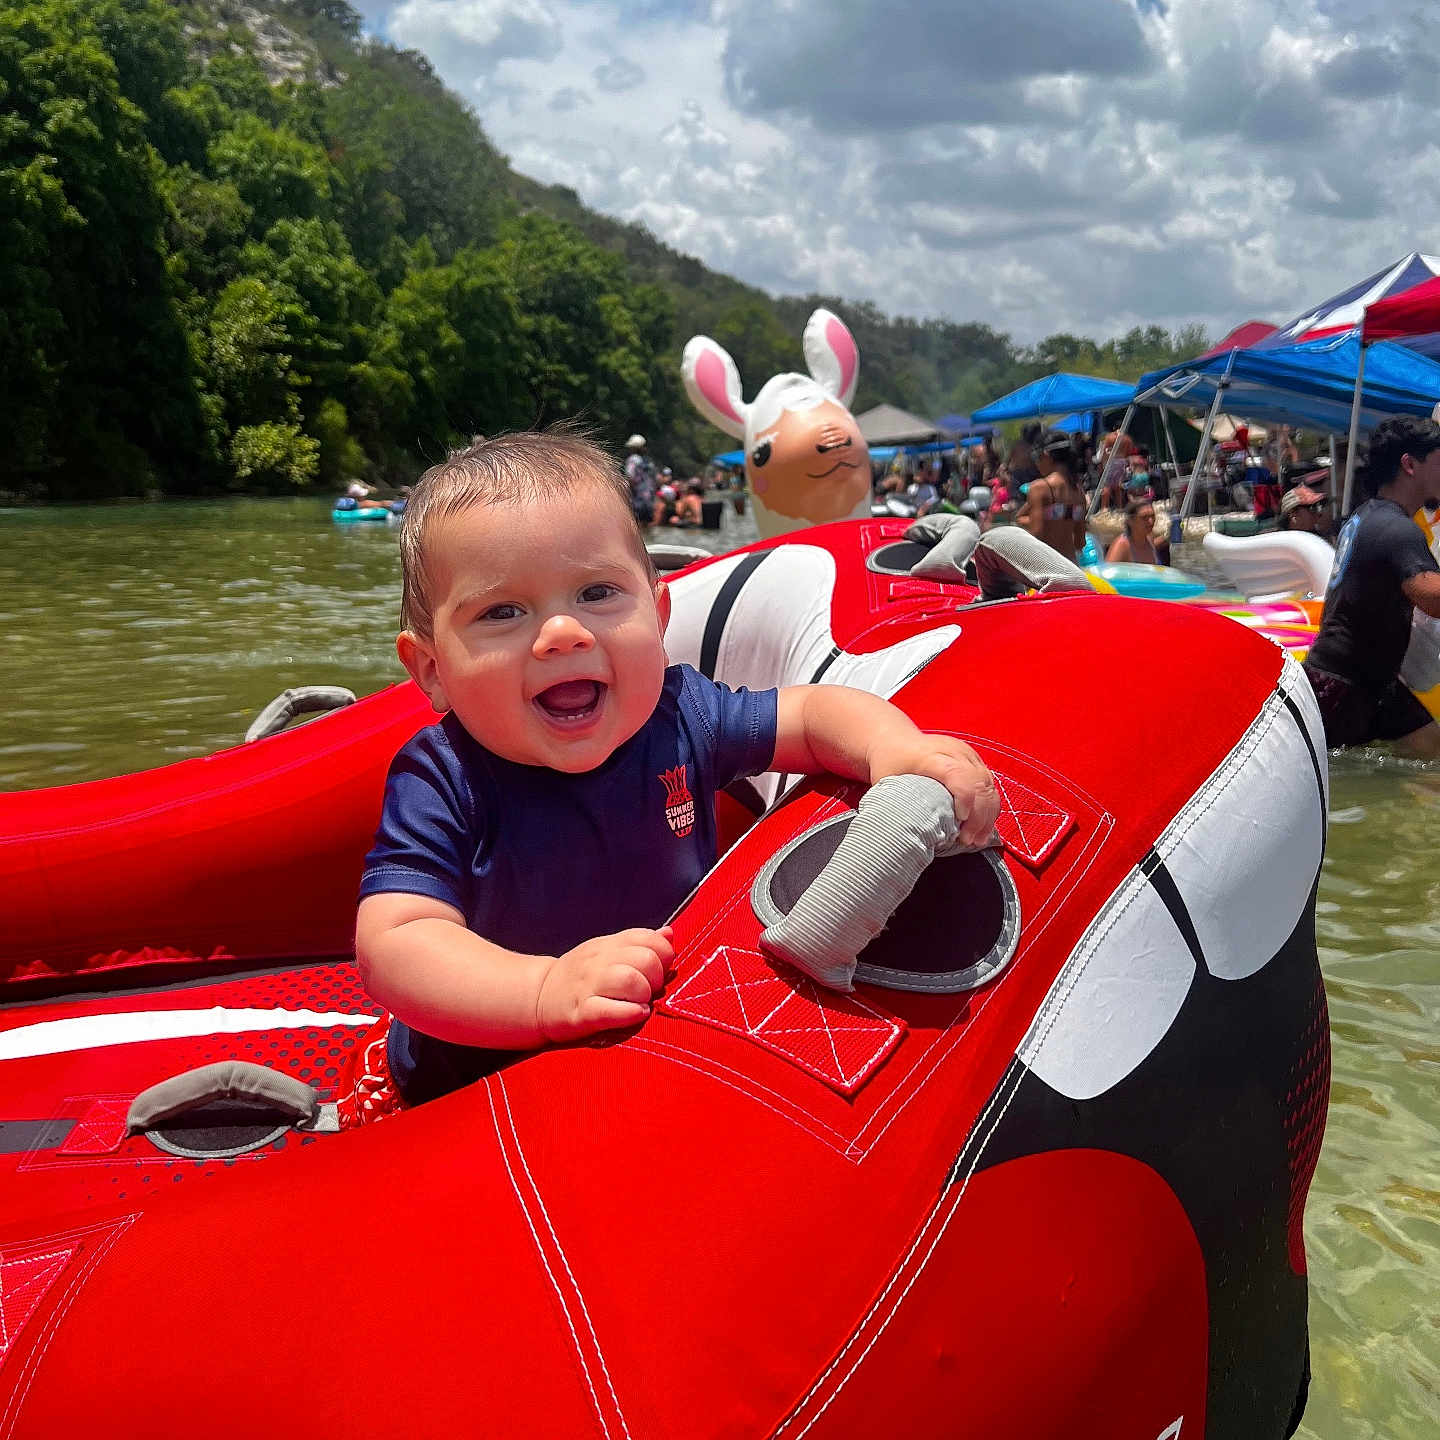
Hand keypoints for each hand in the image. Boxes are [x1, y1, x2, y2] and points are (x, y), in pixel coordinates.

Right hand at [536, 926, 673, 1042]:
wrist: (537, 997)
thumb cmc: (580, 977)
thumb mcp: (608, 952)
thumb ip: (639, 944)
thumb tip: (668, 933)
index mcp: (608, 945)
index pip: (649, 938)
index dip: (664, 954)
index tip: (659, 970)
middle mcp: (599, 961)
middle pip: (645, 959)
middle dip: (657, 978)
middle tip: (649, 990)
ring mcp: (588, 986)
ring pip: (630, 981)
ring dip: (644, 995)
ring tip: (640, 1002)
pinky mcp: (580, 1013)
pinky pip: (610, 1011)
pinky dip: (630, 1013)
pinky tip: (636, 1013)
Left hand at [868, 735, 999, 849]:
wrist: (895, 740)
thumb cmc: (889, 763)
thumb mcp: (886, 783)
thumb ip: (896, 807)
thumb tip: (902, 838)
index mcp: (930, 756)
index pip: (957, 774)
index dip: (965, 797)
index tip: (960, 820)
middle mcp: (954, 752)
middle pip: (979, 783)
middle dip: (979, 816)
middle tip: (968, 840)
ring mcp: (967, 754)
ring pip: (989, 786)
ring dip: (987, 816)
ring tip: (976, 840)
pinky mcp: (975, 760)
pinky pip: (990, 785)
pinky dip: (989, 809)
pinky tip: (982, 828)